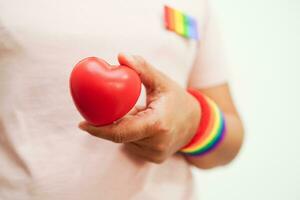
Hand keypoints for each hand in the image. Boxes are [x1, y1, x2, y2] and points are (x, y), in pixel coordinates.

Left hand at [79, 54, 200, 162]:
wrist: (196, 124)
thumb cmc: (178, 100)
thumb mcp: (162, 81)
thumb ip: (142, 68)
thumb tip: (120, 56)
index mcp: (158, 124)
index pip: (121, 131)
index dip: (99, 129)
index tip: (82, 124)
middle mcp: (156, 143)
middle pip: (121, 135)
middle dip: (109, 124)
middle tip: (102, 111)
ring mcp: (155, 154)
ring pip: (126, 140)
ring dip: (122, 127)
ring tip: (136, 113)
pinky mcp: (154, 159)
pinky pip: (133, 145)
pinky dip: (131, 134)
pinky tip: (141, 124)